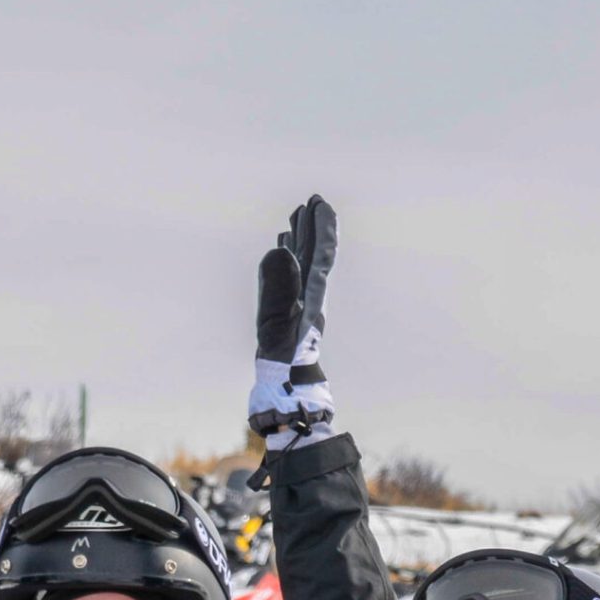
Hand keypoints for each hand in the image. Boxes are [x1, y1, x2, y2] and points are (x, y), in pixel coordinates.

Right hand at [249, 195, 336, 450]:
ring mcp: (297, 309)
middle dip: (312, 230)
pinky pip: (287, 283)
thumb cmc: (283, 367)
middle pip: (313, 257)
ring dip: (299, 244)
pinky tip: (280, 254)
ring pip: (300, 268)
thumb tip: (280, 250)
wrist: (285, 396)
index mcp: (311, 300)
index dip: (322, 230)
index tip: (320, 205)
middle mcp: (307, 301)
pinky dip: (284, 264)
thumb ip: (278, 289)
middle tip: (311, 203)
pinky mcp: (286, 318)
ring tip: (294, 221)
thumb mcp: (277, 327)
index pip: (321, 257)